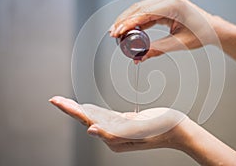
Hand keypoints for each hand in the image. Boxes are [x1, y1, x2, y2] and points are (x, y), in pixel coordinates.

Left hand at [49, 96, 235, 164]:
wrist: (179, 130)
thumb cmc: (163, 127)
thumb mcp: (140, 129)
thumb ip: (113, 131)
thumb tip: (90, 130)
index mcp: (114, 137)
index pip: (87, 120)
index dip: (70, 110)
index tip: (56, 101)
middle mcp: (114, 136)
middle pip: (87, 119)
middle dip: (70, 108)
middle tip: (55, 99)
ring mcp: (119, 131)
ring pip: (94, 118)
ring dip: (79, 109)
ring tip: (66, 102)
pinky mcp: (125, 125)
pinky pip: (105, 117)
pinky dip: (94, 111)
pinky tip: (88, 108)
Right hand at [109, 0, 219, 62]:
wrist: (212, 28)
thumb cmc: (201, 34)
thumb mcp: (178, 44)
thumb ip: (157, 49)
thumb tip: (140, 57)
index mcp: (174, 5)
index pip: (144, 13)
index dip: (128, 23)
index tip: (117, 32)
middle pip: (139, 8)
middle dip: (124, 21)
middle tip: (113, 33)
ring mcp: (166, 0)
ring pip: (140, 9)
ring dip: (128, 20)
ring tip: (117, 33)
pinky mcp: (164, 5)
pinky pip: (147, 12)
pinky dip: (137, 21)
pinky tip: (129, 30)